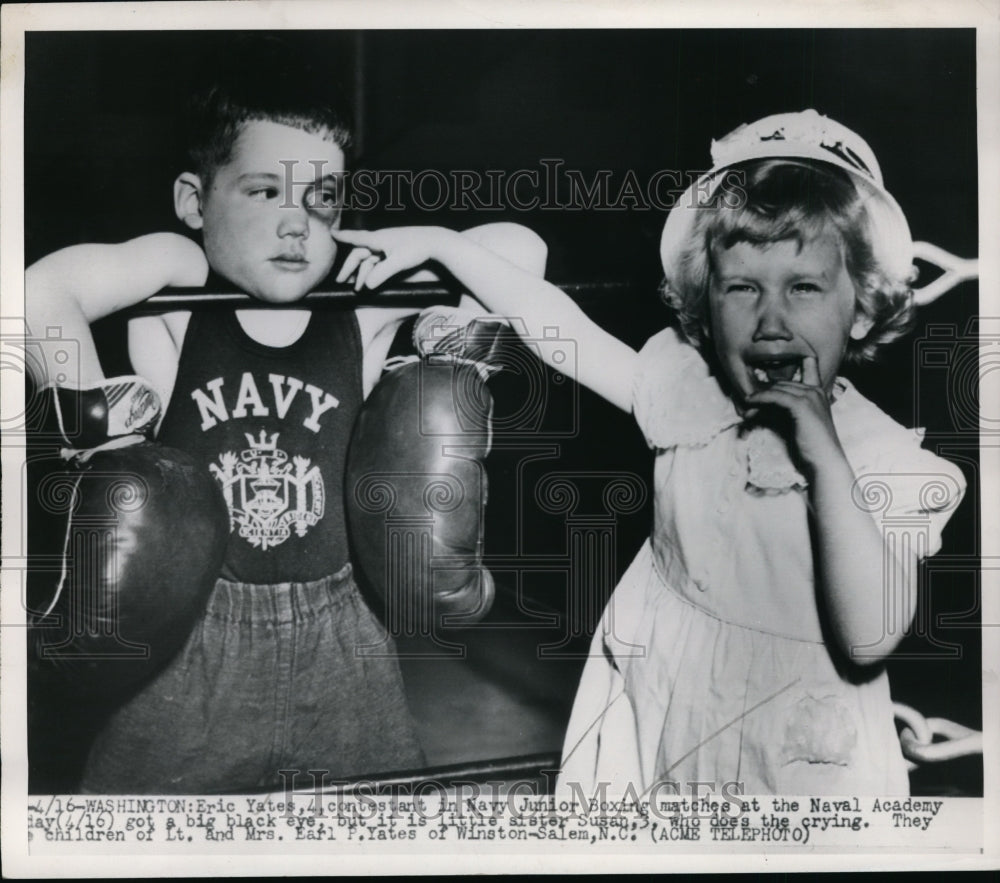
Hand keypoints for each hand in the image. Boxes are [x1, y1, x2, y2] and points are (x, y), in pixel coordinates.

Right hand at [332, 226, 455, 290]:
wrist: (436, 241)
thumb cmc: (417, 248)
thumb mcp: (398, 262)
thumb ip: (381, 273)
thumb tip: (366, 285)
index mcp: (378, 239)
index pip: (355, 238)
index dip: (342, 237)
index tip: (330, 233)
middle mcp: (380, 240)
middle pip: (360, 254)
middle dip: (349, 268)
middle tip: (340, 281)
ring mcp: (388, 244)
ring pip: (369, 259)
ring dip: (362, 273)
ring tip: (357, 288)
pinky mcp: (395, 249)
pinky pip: (378, 261)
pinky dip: (372, 271)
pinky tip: (370, 280)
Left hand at [744, 354, 845, 475]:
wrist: (825, 460)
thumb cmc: (810, 444)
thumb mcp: (793, 421)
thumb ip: (779, 410)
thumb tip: (757, 408)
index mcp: (818, 391)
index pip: (809, 362)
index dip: (795, 355)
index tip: (770, 365)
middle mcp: (815, 390)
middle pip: (782, 382)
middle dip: (764, 390)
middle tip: (747, 400)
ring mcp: (810, 396)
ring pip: (777, 388)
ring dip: (759, 396)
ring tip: (745, 404)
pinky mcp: (801, 405)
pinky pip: (775, 396)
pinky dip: (760, 398)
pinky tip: (750, 402)